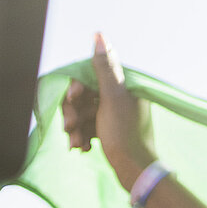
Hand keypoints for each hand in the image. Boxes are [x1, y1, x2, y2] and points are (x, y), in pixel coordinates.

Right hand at [63, 34, 154, 189]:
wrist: (136, 172)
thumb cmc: (125, 133)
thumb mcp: (112, 97)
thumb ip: (104, 67)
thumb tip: (99, 35)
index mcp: (125, 87)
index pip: (90, 79)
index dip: (76, 89)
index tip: (72, 99)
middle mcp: (122, 99)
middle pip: (85, 98)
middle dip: (74, 112)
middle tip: (70, 128)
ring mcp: (117, 117)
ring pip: (85, 115)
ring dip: (76, 128)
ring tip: (76, 144)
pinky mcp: (112, 133)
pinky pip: (90, 129)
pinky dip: (83, 137)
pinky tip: (82, 149)